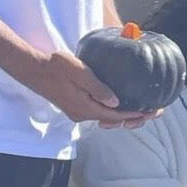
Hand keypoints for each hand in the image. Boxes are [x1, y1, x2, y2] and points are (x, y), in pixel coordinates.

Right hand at [22, 51, 153, 127]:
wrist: (34, 70)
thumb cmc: (56, 67)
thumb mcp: (80, 73)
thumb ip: (98, 87)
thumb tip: (116, 101)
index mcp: (85, 108)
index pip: (115, 115)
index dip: (134, 114)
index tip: (150, 111)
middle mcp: (82, 114)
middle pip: (112, 119)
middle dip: (132, 116)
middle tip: (152, 111)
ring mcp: (77, 112)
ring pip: (105, 116)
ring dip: (122, 114)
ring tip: (140, 109)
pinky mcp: (74, 106)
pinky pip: (97, 111)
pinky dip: (111, 110)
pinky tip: (119, 103)